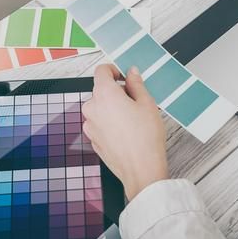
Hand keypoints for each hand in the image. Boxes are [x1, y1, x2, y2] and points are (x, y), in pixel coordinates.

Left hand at [82, 63, 168, 200]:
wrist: (141, 169)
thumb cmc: (145, 137)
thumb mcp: (147, 103)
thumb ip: (136, 83)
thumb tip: (132, 73)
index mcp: (104, 95)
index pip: (101, 71)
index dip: (114, 70)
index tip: (124, 75)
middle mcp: (92, 108)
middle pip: (101, 90)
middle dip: (117, 91)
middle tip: (136, 99)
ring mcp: (90, 126)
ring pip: (100, 107)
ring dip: (113, 107)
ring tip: (133, 117)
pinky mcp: (93, 140)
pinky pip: (100, 123)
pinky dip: (110, 122)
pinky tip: (127, 130)